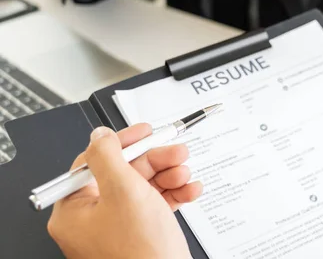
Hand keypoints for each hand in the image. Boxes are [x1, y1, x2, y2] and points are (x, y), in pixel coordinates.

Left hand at [47, 124, 202, 258]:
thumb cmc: (139, 255)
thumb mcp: (123, 192)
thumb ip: (108, 157)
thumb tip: (100, 135)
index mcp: (75, 210)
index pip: (95, 162)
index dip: (123, 143)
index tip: (145, 132)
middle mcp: (93, 219)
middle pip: (125, 172)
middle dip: (156, 160)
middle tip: (177, 152)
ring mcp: (119, 227)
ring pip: (145, 187)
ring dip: (170, 175)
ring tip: (185, 174)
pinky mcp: (141, 234)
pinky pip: (157, 204)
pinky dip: (175, 194)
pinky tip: (189, 190)